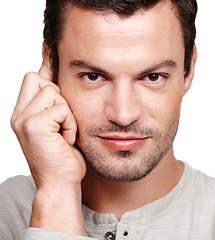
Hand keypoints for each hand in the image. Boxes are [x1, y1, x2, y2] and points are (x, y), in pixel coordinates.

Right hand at [11, 58, 85, 188]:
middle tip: (63, 122)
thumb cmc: (65, 158)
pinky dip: (70, 124)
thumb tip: (61, 79)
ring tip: (65, 133)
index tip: (50, 48)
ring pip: (53, 91)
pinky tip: (66, 139)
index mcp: (23, 113)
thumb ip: (57, 104)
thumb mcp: (60, 127)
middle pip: (39, 78)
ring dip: (67, 112)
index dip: (46, 66)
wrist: (61, 184)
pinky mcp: (33, 125)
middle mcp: (19, 114)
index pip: (33, 79)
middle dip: (58, 95)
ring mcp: (23, 119)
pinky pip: (62, 108)